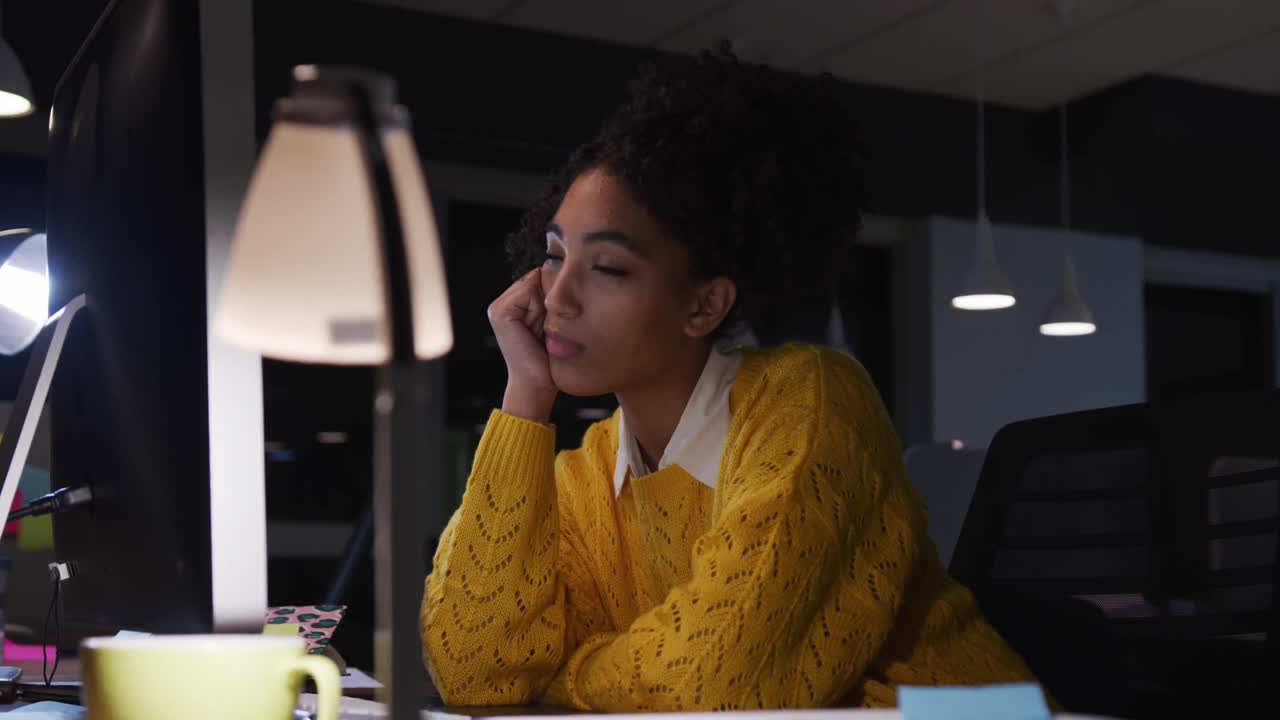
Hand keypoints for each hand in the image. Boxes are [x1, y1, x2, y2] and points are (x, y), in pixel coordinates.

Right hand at [487, 269, 557, 421]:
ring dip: (547, 304)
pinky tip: (536, 328)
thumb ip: (552, 299)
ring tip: (542, 329)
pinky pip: (530, 290)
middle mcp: (504, 302)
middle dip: (551, 298)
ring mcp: (499, 306)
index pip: (541, 277)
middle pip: (539, 276)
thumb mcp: (553, 323)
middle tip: (547, 329)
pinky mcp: (500, 311)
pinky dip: (539, 308)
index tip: (554, 323)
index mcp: (515, 304)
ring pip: (535, 281)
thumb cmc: (551, 359)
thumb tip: (566, 274)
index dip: (555, 294)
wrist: (537, 385)